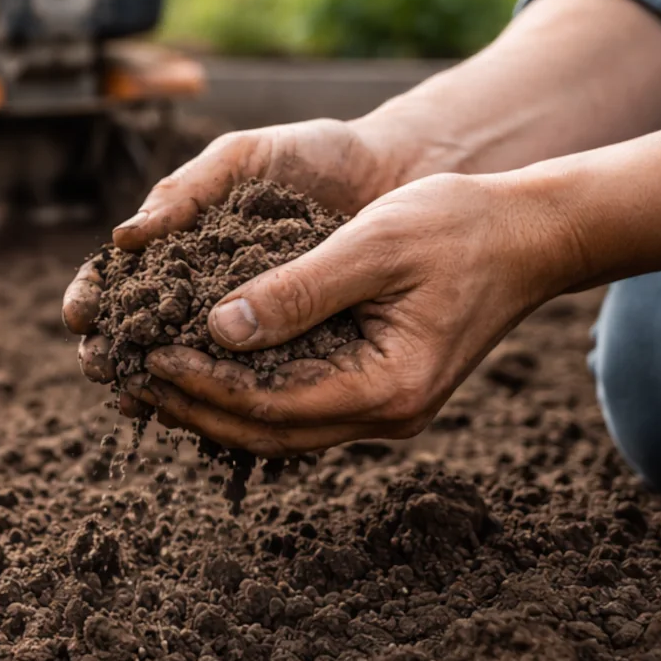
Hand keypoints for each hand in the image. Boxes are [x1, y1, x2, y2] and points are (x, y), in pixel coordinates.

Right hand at [63, 119, 408, 413]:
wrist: (391, 174)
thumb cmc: (309, 155)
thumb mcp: (241, 161)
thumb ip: (187, 191)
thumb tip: (124, 238)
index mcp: (177, 242)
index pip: (118, 277)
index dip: (92, 297)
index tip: (80, 314)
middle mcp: (201, 288)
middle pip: (137, 331)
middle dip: (110, 350)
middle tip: (97, 365)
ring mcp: (241, 322)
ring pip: (184, 364)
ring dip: (154, 386)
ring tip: (136, 401)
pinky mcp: (283, 349)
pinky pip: (242, 382)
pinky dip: (217, 401)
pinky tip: (198, 416)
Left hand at [120, 172, 572, 455]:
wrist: (528, 236)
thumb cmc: (458, 227)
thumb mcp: (374, 245)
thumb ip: (299, 289)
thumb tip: (220, 327)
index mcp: (388, 386)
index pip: (271, 405)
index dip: (202, 383)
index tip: (148, 353)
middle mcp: (384, 414)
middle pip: (266, 433)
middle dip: (193, 408)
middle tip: (132, 376)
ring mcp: (382, 408)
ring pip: (277, 428)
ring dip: (212, 407)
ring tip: (151, 379)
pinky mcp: (374, 388)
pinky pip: (296, 407)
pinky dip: (245, 394)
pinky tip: (204, 371)